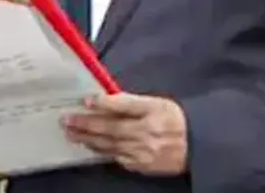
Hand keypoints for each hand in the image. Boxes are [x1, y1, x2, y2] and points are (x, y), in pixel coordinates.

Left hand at [62, 93, 187, 176]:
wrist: (197, 146)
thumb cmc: (176, 120)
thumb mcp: (157, 102)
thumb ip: (131, 101)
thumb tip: (105, 98)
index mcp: (151, 114)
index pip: (123, 106)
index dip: (103, 103)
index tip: (85, 100)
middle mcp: (146, 134)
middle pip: (111, 128)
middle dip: (86, 124)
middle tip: (67, 120)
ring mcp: (143, 152)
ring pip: (110, 145)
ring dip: (89, 139)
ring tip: (72, 133)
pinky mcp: (142, 166)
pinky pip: (118, 158)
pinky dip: (103, 152)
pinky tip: (92, 147)